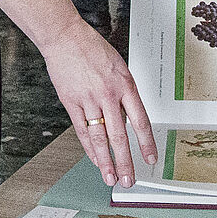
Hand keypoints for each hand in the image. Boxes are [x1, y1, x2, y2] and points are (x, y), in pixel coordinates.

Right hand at [41, 16, 156, 186]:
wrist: (66, 38)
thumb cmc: (92, 49)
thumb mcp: (119, 67)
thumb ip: (124, 93)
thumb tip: (129, 118)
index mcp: (125, 84)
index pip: (140, 121)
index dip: (147, 143)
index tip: (151, 158)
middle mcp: (108, 94)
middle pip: (120, 135)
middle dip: (126, 161)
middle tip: (130, 179)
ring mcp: (89, 100)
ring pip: (100, 138)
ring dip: (106, 162)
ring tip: (110, 178)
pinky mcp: (71, 103)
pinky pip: (82, 131)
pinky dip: (89, 148)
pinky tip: (94, 160)